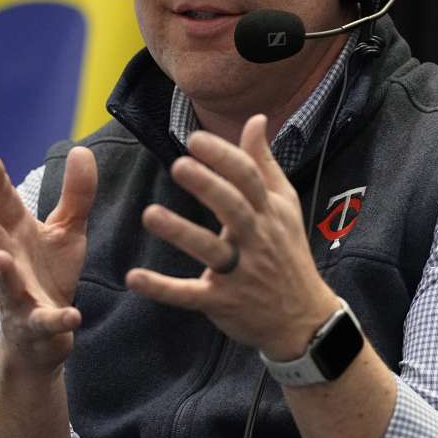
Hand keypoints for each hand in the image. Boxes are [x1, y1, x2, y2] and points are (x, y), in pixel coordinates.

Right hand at [0, 149, 97, 371]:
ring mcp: (20, 297)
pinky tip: (72, 316)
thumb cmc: (49, 274)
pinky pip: (47, 323)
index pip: (4, 207)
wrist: (43, 336)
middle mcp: (11, 264)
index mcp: (17, 237)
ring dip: (3, 273)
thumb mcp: (67, 231)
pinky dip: (58, 320)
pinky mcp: (38, 326)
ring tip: (1, 259)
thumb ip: (75, 194)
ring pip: (8, 285)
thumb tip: (80, 148)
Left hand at [125, 115, 339, 360]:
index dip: (223, 157)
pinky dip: (162, 289)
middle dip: (208, 186)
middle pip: (233, 208)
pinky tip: (134, 277)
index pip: (249, 179)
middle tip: (178, 165)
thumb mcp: (285, 205)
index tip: (195, 139)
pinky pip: (190, 295)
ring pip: (211, 252)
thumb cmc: (287, 252)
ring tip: (150, 214)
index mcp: (269, 213)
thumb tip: (257, 118)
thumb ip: (264, 162)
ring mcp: (240, 273)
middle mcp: (256, 240)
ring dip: (181, 233)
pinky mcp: (222, 303)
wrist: (303, 318)